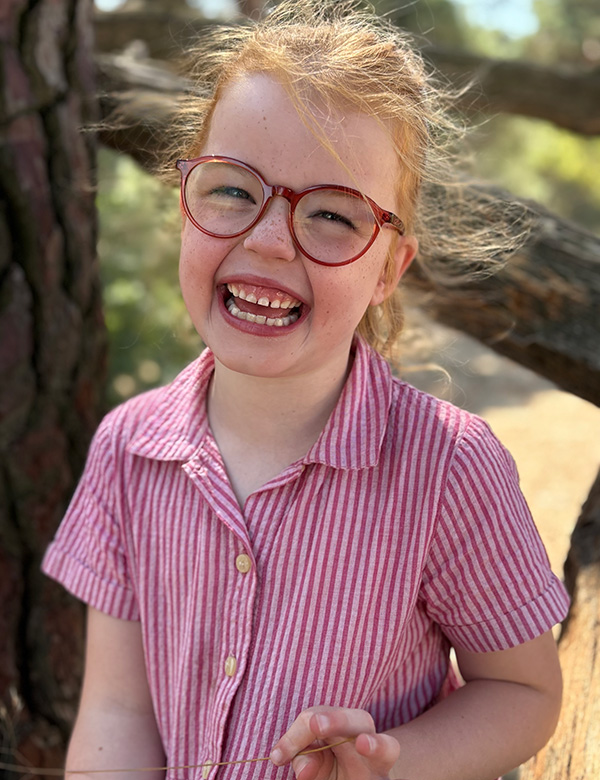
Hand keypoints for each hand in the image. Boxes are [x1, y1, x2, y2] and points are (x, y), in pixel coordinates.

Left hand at [269, 706, 401, 779]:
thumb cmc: (333, 769)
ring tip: (362, 744)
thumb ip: (305, 759)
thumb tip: (303, 767)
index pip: (318, 717)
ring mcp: (382, 765)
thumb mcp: (314, 765)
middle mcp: (367, 740)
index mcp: (343, 726)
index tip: (277, 758)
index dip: (295, 735)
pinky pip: (387, 778)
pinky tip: (367, 753)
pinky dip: (378, 759)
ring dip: (375, 745)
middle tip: (316, 724)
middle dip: (337, 720)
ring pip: (388, 747)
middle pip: (359, 719)